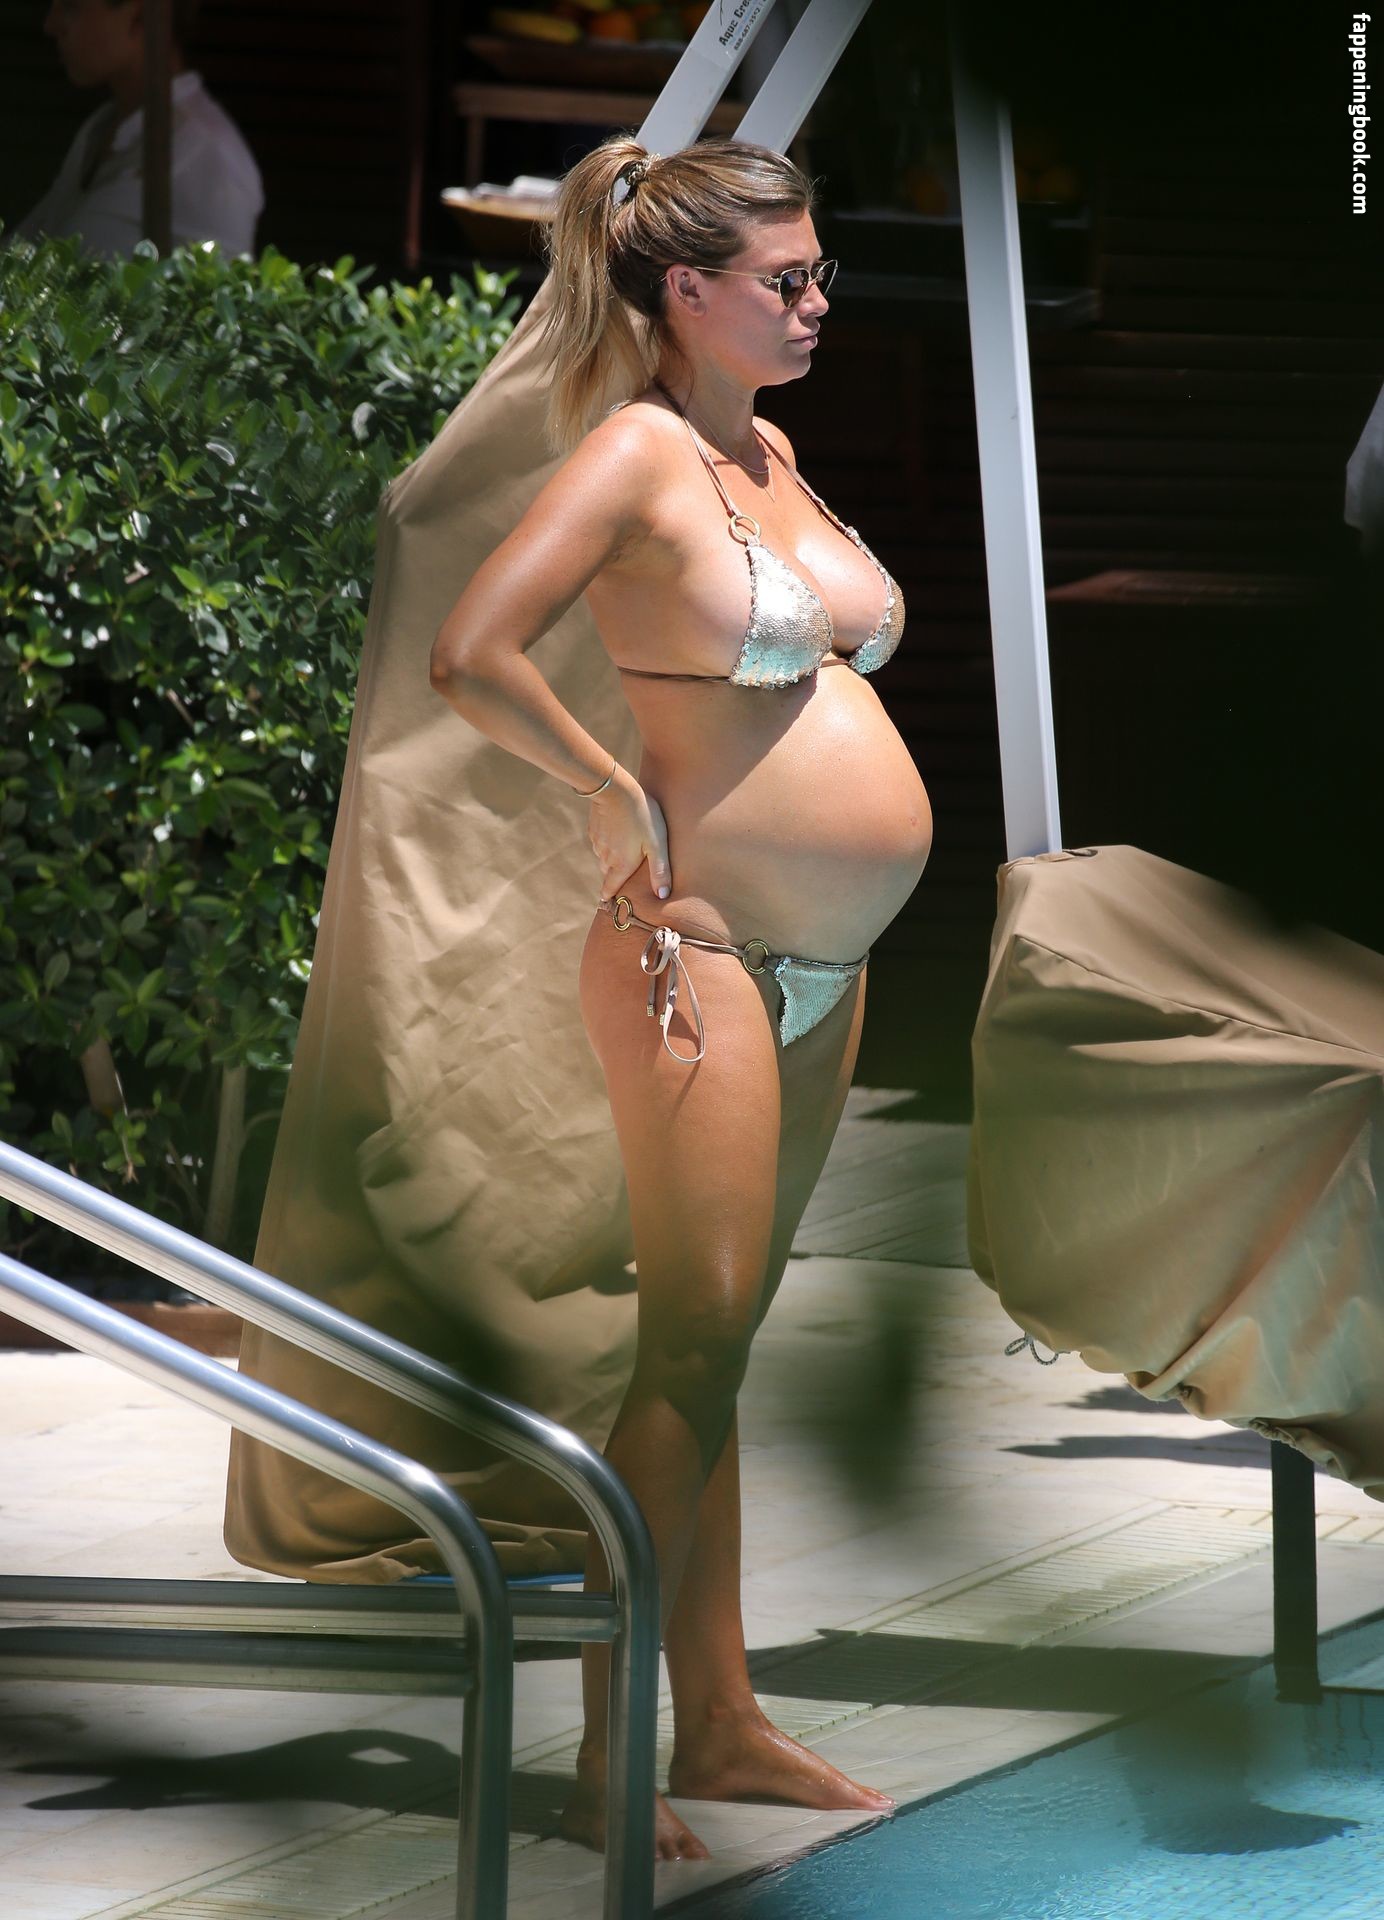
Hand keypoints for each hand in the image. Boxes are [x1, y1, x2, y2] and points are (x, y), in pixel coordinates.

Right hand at [588, 765, 671, 901]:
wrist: (616, 790)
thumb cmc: (642, 817)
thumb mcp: (657, 845)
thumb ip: (660, 871)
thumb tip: (662, 896)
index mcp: (621, 865)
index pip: (610, 888)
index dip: (609, 896)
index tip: (607, 902)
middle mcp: (605, 858)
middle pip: (609, 873)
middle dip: (615, 876)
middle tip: (624, 875)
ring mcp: (597, 843)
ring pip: (604, 857)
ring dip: (612, 857)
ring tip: (625, 850)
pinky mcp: (593, 829)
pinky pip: (600, 842)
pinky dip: (607, 842)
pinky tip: (618, 832)